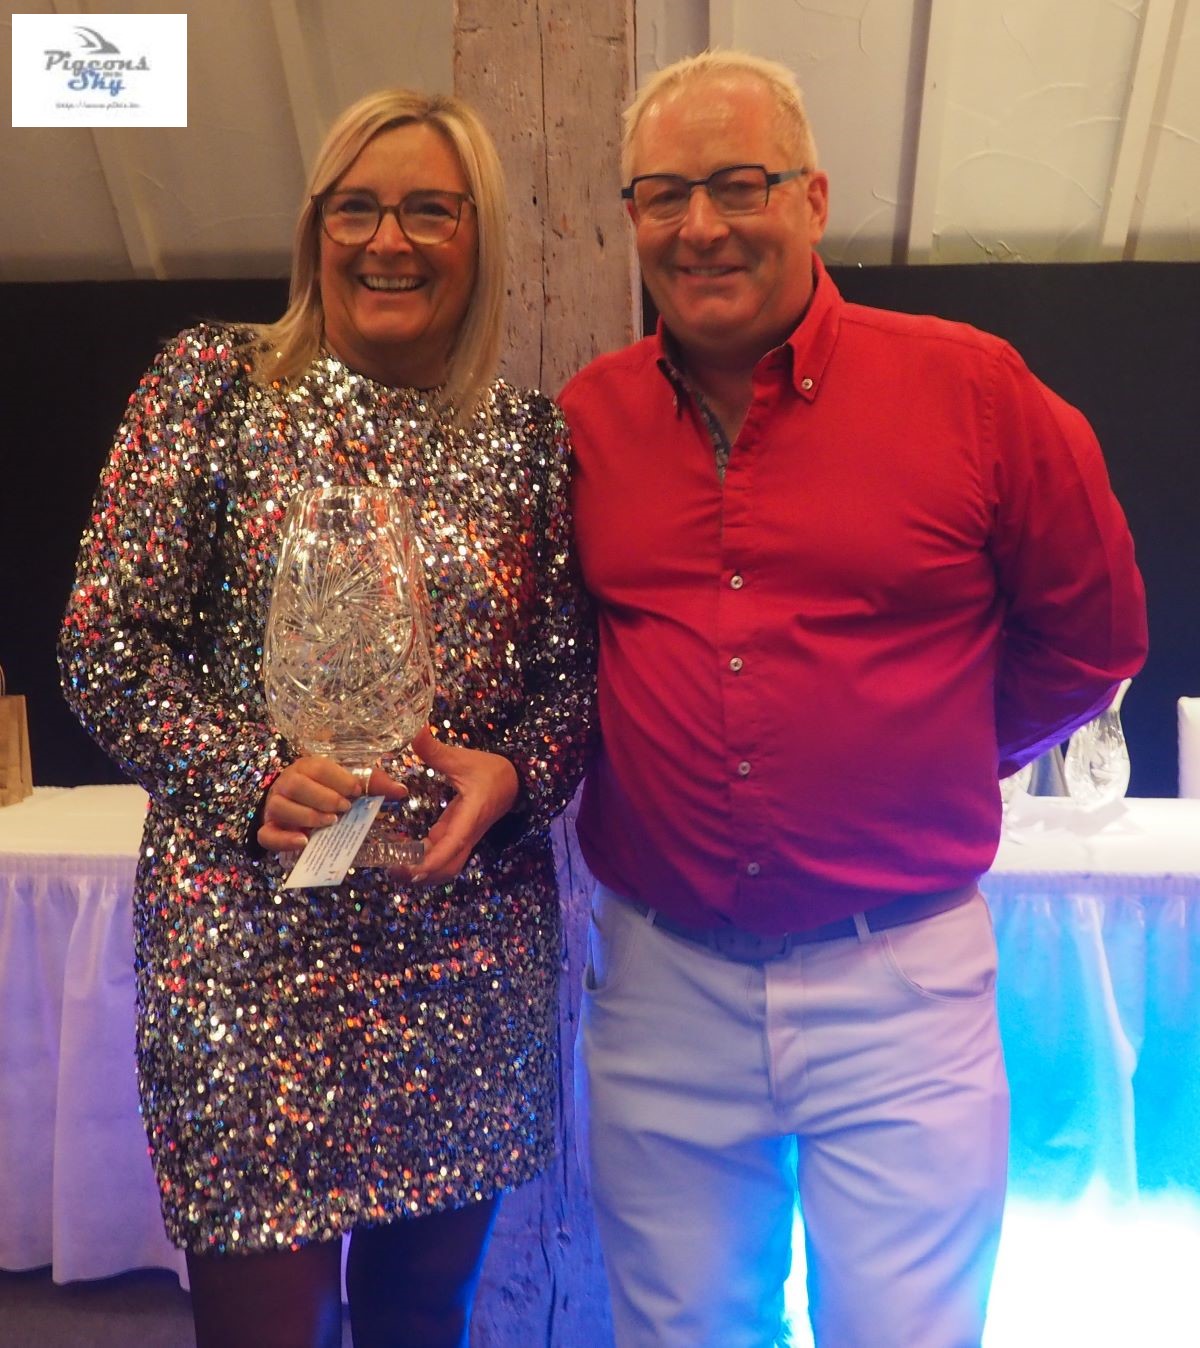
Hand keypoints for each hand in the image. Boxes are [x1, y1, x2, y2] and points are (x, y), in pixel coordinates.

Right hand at [256, 756, 407, 853]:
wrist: (296, 809)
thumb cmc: (328, 793)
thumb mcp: (350, 786)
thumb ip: (375, 785)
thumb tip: (401, 791)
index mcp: (307, 767)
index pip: (318, 767)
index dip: (339, 779)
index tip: (357, 791)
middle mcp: (287, 782)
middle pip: (297, 785)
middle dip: (323, 797)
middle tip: (344, 809)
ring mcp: (275, 806)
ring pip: (281, 806)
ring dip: (307, 815)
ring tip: (329, 823)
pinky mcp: (268, 829)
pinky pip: (268, 835)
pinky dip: (285, 840)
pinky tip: (305, 842)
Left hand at [403, 728, 518, 884]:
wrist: (515, 780)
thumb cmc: (490, 771)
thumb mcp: (462, 758)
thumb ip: (435, 749)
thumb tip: (414, 730)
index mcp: (471, 815)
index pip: (454, 844)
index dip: (433, 860)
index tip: (412, 868)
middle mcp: (468, 833)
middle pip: (449, 867)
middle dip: (423, 875)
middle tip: (394, 871)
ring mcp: (463, 838)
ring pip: (447, 867)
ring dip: (424, 873)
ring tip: (395, 870)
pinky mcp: (459, 836)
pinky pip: (444, 857)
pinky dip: (425, 862)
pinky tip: (404, 856)